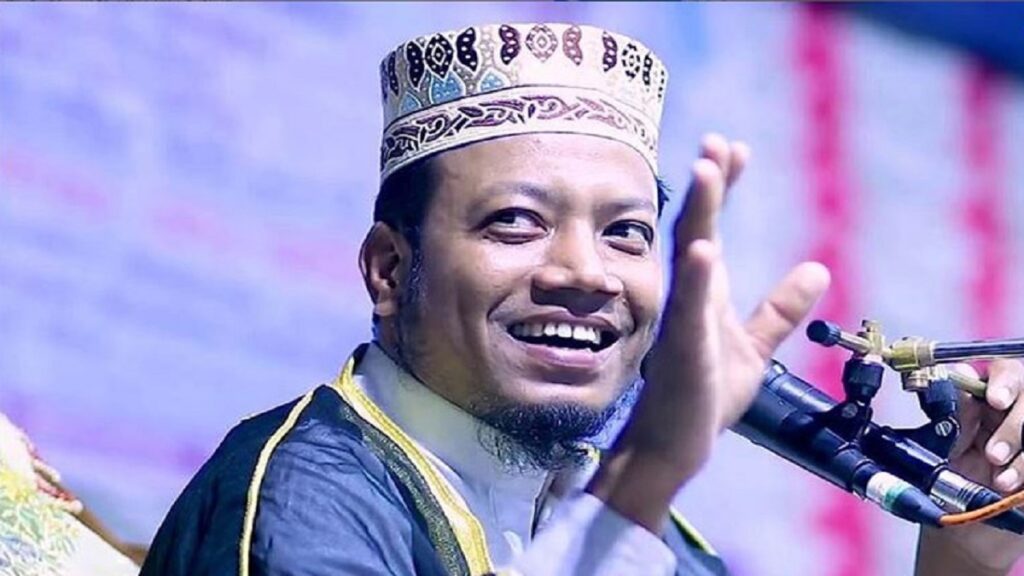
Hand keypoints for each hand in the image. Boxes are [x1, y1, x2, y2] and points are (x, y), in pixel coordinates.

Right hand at [588, 134, 830, 529]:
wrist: (677, 442)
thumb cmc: (707, 394)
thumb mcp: (756, 348)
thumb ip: (780, 309)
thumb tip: (818, 269)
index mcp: (704, 292)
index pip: (710, 226)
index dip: (722, 187)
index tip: (735, 148)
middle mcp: (688, 296)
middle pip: (696, 227)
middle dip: (708, 183)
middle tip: (716, 141)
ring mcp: (682, 319)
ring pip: (688, 255)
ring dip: (698, 212)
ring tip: (706, 170)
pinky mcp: (683, 349)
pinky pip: (689, 309)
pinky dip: (695, 277)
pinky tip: (702, 248)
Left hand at [916, 360, 1023, 574]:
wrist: (965, 527)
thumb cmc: (949, 479)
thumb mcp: (944, 446)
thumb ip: (955, 411)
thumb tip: (959, 373)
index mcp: (987, 398)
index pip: (1006, 371)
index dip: (1004, 381)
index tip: (994, 400)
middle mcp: (1016, 412)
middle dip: (1013, 427)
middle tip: (993, 455)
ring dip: (1023, 457)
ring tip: (1000, 481)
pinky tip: (1015, 489)